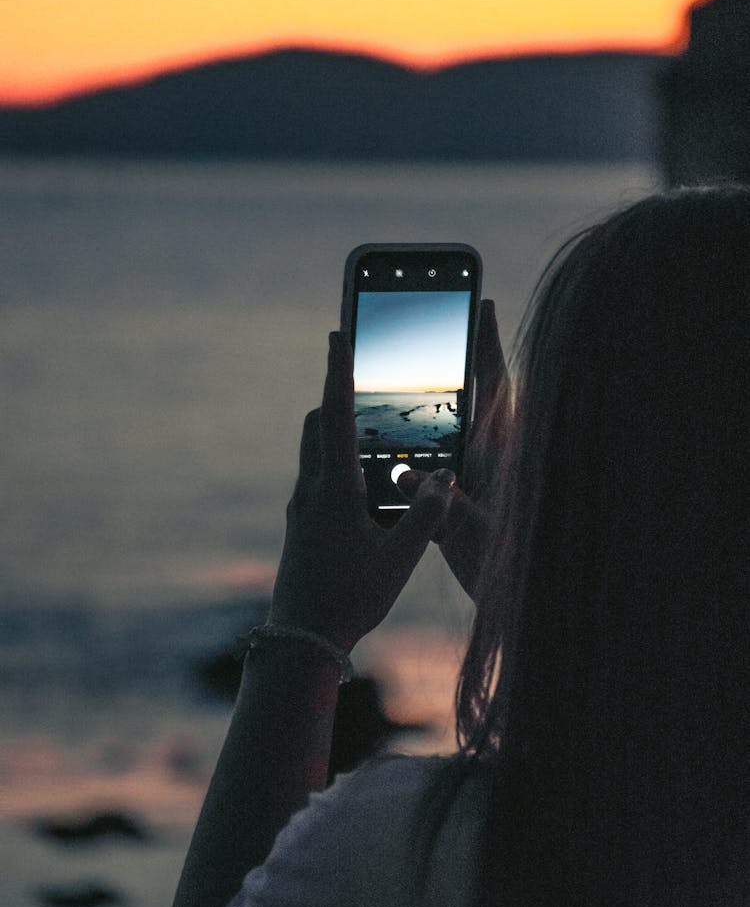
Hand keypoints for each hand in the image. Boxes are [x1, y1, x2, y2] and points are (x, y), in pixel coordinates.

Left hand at [269, 332, 456, 652]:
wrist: (300, 642)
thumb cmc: (349, 600)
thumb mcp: (398, 560)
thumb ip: (425, 516)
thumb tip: (444, 476)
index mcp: (333, 490)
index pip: (335, 415)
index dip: (338, 372)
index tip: (337, 334)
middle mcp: (311, 491)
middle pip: (317, 425)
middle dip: (339, 398)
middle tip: (366, 383)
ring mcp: (301, 509)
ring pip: (315, 452)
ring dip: (339, 434)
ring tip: (377, 440)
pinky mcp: (301, 526)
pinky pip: (318, 479)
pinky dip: (339, 466)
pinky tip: (367, 492)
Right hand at [396, 299, 509, 600]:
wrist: (521, 604)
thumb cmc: (513, 567)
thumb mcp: (477, 534)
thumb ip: (442, 505)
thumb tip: (401, 476)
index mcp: (500, 453)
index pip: (493, 385)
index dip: (486, 343)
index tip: (483, 302)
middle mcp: (488, 456)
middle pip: (464, 395)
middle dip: (447, 359)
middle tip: (425, 320)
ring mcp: (474, 475)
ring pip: (445, 429)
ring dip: (423, 406)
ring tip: (390, 375)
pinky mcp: (460, 499)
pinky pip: (432, 464)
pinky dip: (411, 449)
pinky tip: (384, 444)